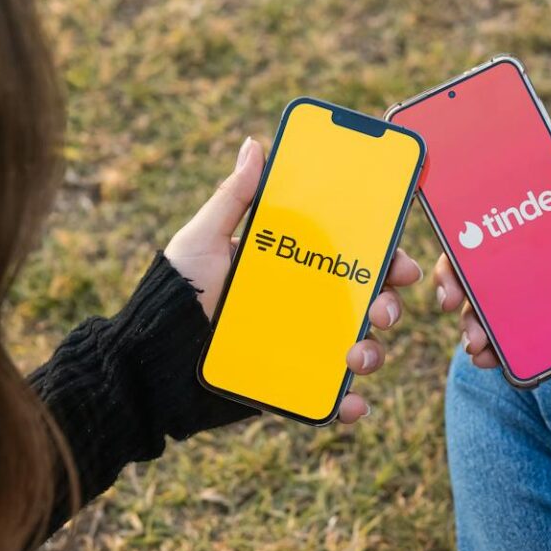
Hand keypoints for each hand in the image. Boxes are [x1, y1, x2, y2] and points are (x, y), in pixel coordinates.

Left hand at [165, 137, 423, 422]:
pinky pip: (327, 398)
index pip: (352, 258)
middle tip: (385, 309)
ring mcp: (301, 348)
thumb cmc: (175, 291)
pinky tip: (351, 404)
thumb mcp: (203, 239)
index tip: (402, 262)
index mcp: (295, 267)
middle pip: (366, 303)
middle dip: (388, 304)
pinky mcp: (288, 386)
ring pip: (356, 350)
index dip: (386, 258)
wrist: (148, 358)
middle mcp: (305, 307)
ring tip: (357, 356)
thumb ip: (232, 197)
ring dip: (372, 353)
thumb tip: (255, 145)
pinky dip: (347, 405)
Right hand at [432, 140, 550, 378]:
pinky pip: (520, 343)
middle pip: (488, 277)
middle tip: (450, 306)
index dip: (466, 248)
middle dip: (460, 292)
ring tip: (474, 344)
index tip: (450, 266)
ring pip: (497, 313)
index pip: (499, 236)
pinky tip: (487, 360)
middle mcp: (550, 269)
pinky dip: (497, 352)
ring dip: (474, 327)